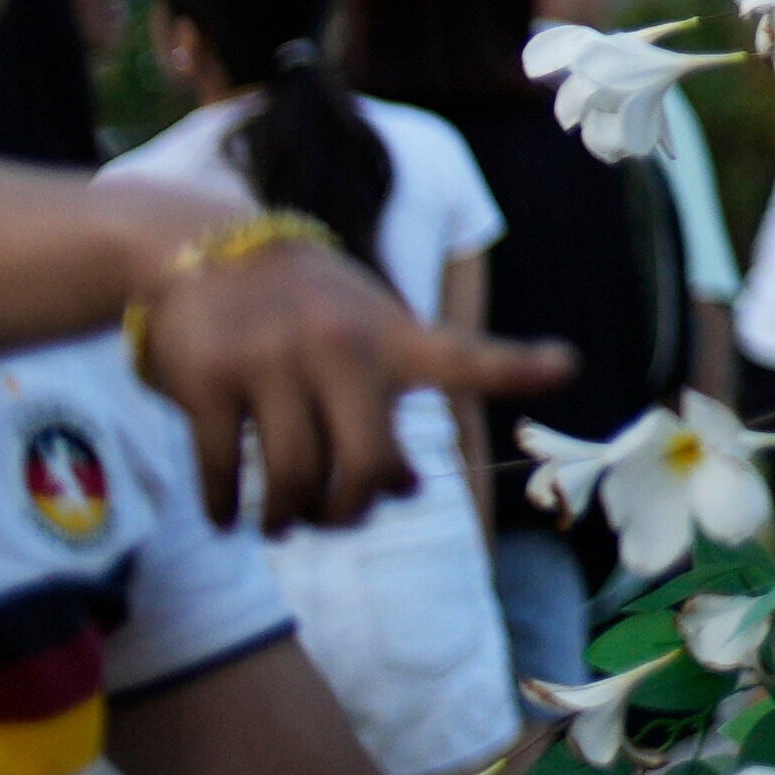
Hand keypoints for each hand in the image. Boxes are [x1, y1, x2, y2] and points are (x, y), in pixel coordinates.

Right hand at [132, 230, 562, 536]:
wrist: (207, 250)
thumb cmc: (305, 306)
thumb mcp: (366, 327)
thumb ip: (392, 396)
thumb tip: (405, 490)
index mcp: (390, 335)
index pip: (464, 354)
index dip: (516, 365)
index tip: (567, 365)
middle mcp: (339, 346)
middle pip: (366, 464)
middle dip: (352, 510)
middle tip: (336, 519)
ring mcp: (269, 361)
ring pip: (293, 477)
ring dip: (287, 517)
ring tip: (282, 523)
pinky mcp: (207, 379)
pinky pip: (222, 468)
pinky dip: (225, 506)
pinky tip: (228, 516)